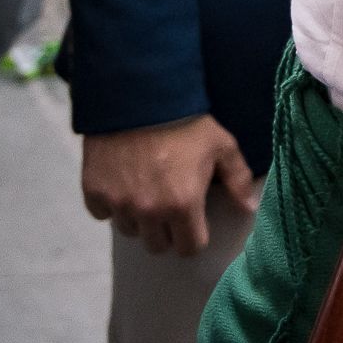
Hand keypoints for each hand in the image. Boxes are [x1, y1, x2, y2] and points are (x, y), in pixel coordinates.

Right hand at [81, 114, 260, 254]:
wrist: (138, 95)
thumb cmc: (186, 121)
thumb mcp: (221, 145)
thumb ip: (238, 180)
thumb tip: (249, 208)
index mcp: (183, 205)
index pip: (189, 248)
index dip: (193, 237)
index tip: (193, 222)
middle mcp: (149, 212)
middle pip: (157, 245)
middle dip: (165, 231)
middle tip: (168, 206)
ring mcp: (119, 203)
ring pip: (129, 230)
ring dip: (138, 218)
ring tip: (145, 192)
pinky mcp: (93, 192)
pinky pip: (102, 213)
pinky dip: (110, 203)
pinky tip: (121, 183)